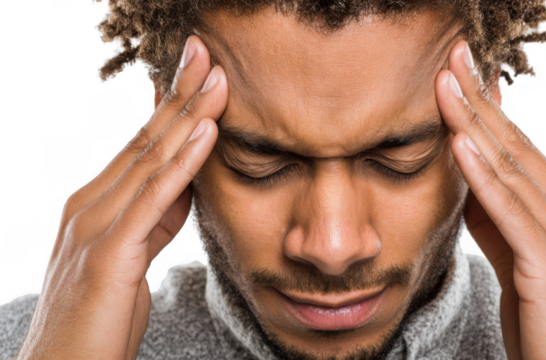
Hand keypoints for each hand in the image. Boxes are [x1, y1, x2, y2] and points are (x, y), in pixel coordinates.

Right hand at [17, 35, 226, 359]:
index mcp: (98, 202)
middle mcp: (91, 204)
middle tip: (205, 52)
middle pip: (145, 140)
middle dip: (179, 94)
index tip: (199, 71)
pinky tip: (205, 134)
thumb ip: (156, 219)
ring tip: (215, 78)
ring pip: (150, 160)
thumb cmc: (99, 316)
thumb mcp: (136, 256)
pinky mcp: (107, 255)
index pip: (142, 144)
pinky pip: (153, 200)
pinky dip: (181, 164)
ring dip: (187, 116)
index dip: (172, 106)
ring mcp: (95, 226)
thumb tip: (185, 186)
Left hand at [435, 40, 545, 359]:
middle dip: (479, 99)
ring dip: (475, 123)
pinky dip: (484, 175)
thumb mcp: (516, 260)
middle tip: (453, 57)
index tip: (457, 74)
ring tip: (447, 83)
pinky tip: (461, 143)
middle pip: (515, 145)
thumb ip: (496, 221)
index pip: (516, 148)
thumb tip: (468, 183)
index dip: (484, 109)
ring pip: (512, 168)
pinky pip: (511, 211)